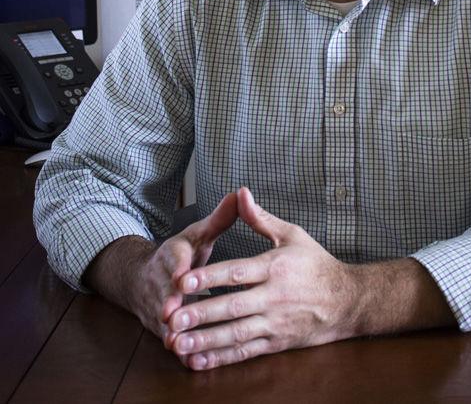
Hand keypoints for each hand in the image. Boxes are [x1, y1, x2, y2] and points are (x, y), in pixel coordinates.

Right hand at [128, 192, 238, 341]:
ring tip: (181, 344)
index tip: (182, 276)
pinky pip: (169, 340)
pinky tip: (191, 362)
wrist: (142, 278)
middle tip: (174, 314)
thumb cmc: (181, 255)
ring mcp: (157, 307)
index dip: (178, 268)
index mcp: (172, 255)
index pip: (173, 259)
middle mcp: (160, 282)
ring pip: (163, 321)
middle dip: (169, 303)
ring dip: (172, 332)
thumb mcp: (197, 234)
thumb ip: (219, 219)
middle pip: (164, 293)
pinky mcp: (160, 328)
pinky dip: (179, 351)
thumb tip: (242, 194)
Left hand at [165, 187, 357, 369]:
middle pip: (232, 307)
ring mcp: (275, 323)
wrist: (346, 301)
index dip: (209, 277)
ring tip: (178, 343)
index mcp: (275, 267)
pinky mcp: (276, 342)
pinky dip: (222, 358)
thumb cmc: (316, 264)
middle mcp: (274, 297)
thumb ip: (261, 218)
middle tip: (172, 317)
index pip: (237, 272)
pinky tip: (199, 360)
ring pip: (236, 334)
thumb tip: (241, 193)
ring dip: (206, 340)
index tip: (183, 280)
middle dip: (200, 313)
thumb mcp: (293, 235)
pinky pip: (245, 352)